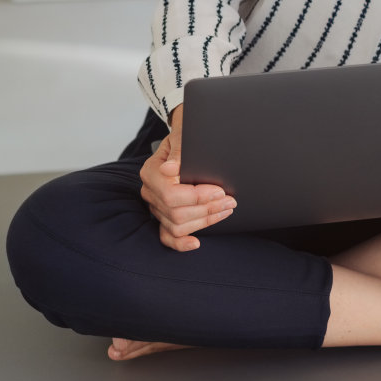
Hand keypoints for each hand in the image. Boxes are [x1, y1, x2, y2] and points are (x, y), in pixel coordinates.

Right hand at [139, 106, 234, 251]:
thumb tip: (170, 169)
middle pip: (176, 213)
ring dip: (204, 221)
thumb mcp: (184, 137)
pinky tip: (195, 243)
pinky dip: (180, 243)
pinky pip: (166, 235)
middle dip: (207, 209)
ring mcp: (155, 205)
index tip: (220, 191)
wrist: (185, 138)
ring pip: (176, 226)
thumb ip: (179, 153)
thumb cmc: (186, 137)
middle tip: (230, 201)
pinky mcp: (163, 215)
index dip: (197, 197)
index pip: (171, 195)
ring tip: (225, 210)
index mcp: (151, 172)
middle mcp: (150, 191)